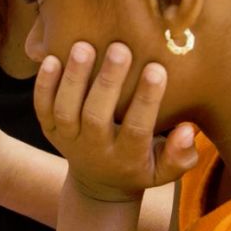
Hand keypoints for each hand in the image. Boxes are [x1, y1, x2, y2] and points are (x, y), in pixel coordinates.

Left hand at [34, 41, 197, 201]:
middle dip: (108, 81)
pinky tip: (51, 58)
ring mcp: (68, 138)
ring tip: (83, 46)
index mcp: (127, 156)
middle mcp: (94, 148)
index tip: (156, 69)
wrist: (99, 185)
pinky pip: (41, 107)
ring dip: (73, 78)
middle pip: (96, 116)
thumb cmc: (140, 167)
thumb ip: (180, 155)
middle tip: (119, 48)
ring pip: (65, 110)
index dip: (146, 100)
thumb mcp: (165, 171)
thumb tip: (188, 130)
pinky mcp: (49, 128)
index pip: (137, 128)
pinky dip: (43, 85)